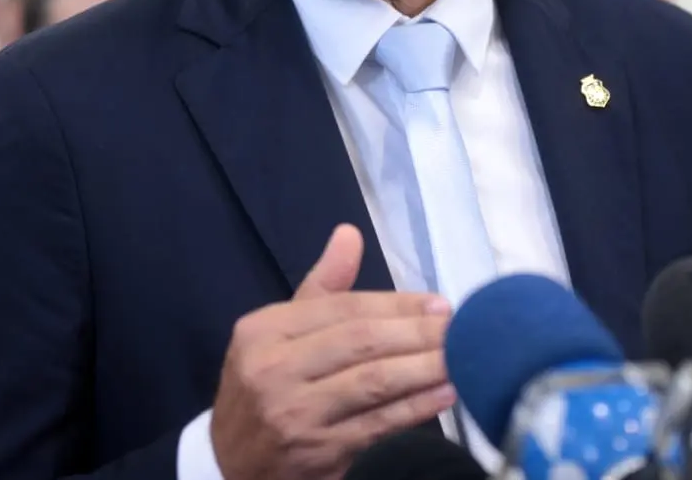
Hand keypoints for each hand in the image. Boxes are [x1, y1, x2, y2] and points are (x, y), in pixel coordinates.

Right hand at [211, 225, 456, 479]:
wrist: (230, 464)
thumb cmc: (262, 388)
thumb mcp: (275, 334)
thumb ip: (321, 288)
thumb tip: (350, 234)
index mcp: (264, 331)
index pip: (342, 309)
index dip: (396, 304)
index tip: (438, 304)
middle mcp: (274, 369)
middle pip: (360, 342)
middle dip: (417, 333)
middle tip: (459, 328)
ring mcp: (296, 415)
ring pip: (373, 383)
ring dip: (424, 368)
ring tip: (461, 357)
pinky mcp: (319, 453)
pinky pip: (378, 425)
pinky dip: (416, 408)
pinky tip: (444, 394)